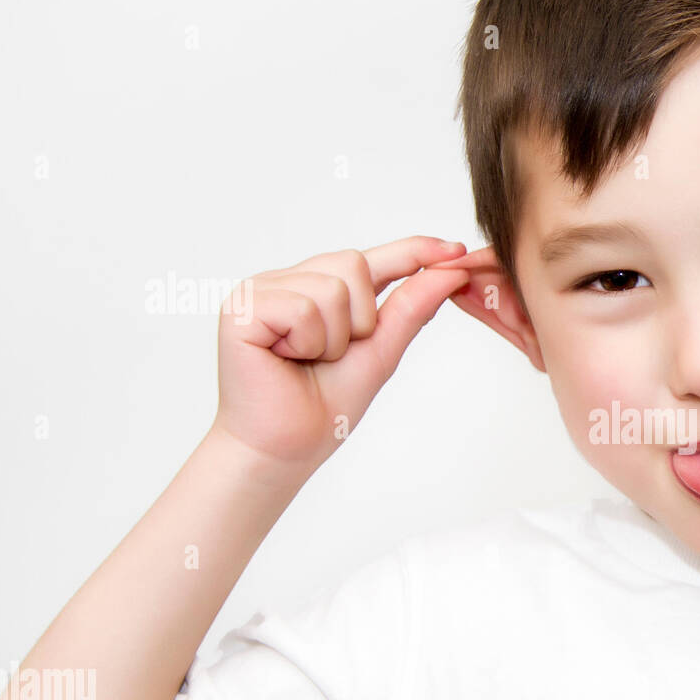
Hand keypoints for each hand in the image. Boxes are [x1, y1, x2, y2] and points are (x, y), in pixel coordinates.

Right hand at [211, 236, 469, 470]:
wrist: (283, 450)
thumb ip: (410, 309)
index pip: (371, 258)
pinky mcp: (242, 307)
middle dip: (360, 319)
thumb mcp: (379, 352)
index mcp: (316, 288)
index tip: (457, 250)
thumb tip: (452, 271)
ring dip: (334, 337)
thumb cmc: (323, 408)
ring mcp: (260, 290)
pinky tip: (285, 359)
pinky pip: (303, 308)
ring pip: (332, 287)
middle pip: (353, 263)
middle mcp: (287, 281)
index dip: (413, 250)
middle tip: (330, 356)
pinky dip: (308, 342)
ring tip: (306, 361)